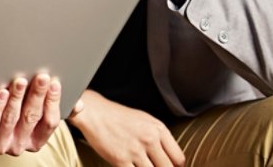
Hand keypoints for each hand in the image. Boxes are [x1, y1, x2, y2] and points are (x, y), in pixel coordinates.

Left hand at [0, 74, 61, 155]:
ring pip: (11, 119)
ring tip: (20, 81)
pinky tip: (1, 93)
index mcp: (36, 140)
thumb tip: (79, 105)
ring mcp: (1, 144)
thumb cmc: (14, 114)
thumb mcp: (35, 113)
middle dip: (37, 96)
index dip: (53, 103)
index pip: (50, 122)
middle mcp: (20, 145)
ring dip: (17, 98)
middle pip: (31, 118)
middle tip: (40, 77)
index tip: (55, 84)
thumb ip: (57, 108)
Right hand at [68, 90, 183, 166]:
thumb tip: (170, 158)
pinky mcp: (120, 159)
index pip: (178, 159)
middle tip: (152, 166)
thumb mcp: (145, 120)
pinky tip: (129, 166)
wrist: (94, 112)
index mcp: (158, 129)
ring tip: (139, 165)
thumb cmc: (117, 116)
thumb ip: (159, 137)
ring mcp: (135, 150)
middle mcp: (149, 139)